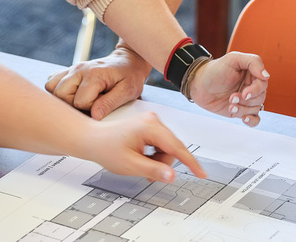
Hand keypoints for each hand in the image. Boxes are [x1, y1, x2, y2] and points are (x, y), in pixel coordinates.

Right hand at [45, 47, 151, 119]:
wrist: (128, 61)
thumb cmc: (129, 76)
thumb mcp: (128, 91)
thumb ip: (110, 103)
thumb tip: (95, 116)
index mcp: (94, 74)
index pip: (79, 102)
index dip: (90, 109)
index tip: (102, 104)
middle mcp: (80, 70)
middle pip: (60, 94)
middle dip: (72, 105)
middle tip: (89, 104)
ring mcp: (73, 69)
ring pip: (52, 87)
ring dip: (62, 98)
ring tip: (79, 100)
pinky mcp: (70, 71)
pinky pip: (52, 82)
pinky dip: (58, 91)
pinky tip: (72, 95)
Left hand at [81, 112, 208, 181]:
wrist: (94, 139)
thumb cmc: (107, 148)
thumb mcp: (130, 165)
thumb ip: (153, 170)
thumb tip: (172, 176)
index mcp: (150, 126)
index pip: (177, 148)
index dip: (190, 163)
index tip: (202, 174)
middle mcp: (154, 120)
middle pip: (172, 148)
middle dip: (162, 163)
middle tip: (146, 173)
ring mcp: (152, 121)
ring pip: (167, 148)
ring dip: (158, 160)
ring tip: (140, 163)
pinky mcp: (150, 125)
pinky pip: (161, 144)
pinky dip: (154, 154)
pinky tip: (142, 157)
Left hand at [188, 53, 268, 126]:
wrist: (199, 86)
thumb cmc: (214, 70)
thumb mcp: (233, 59)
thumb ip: (253, 62)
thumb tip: (266, 76)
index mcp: (252, 73)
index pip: (263, 83)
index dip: (255, 90)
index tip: (245, 93)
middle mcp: (251, 86)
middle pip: (260, 97)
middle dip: (246, 100)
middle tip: (232, 98)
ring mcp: (246, 100)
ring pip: (256, 108)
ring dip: (243, 109)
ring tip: (230, 105)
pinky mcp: (241, 110)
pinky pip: (255, 119)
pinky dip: (252, 121)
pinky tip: (244, 119)